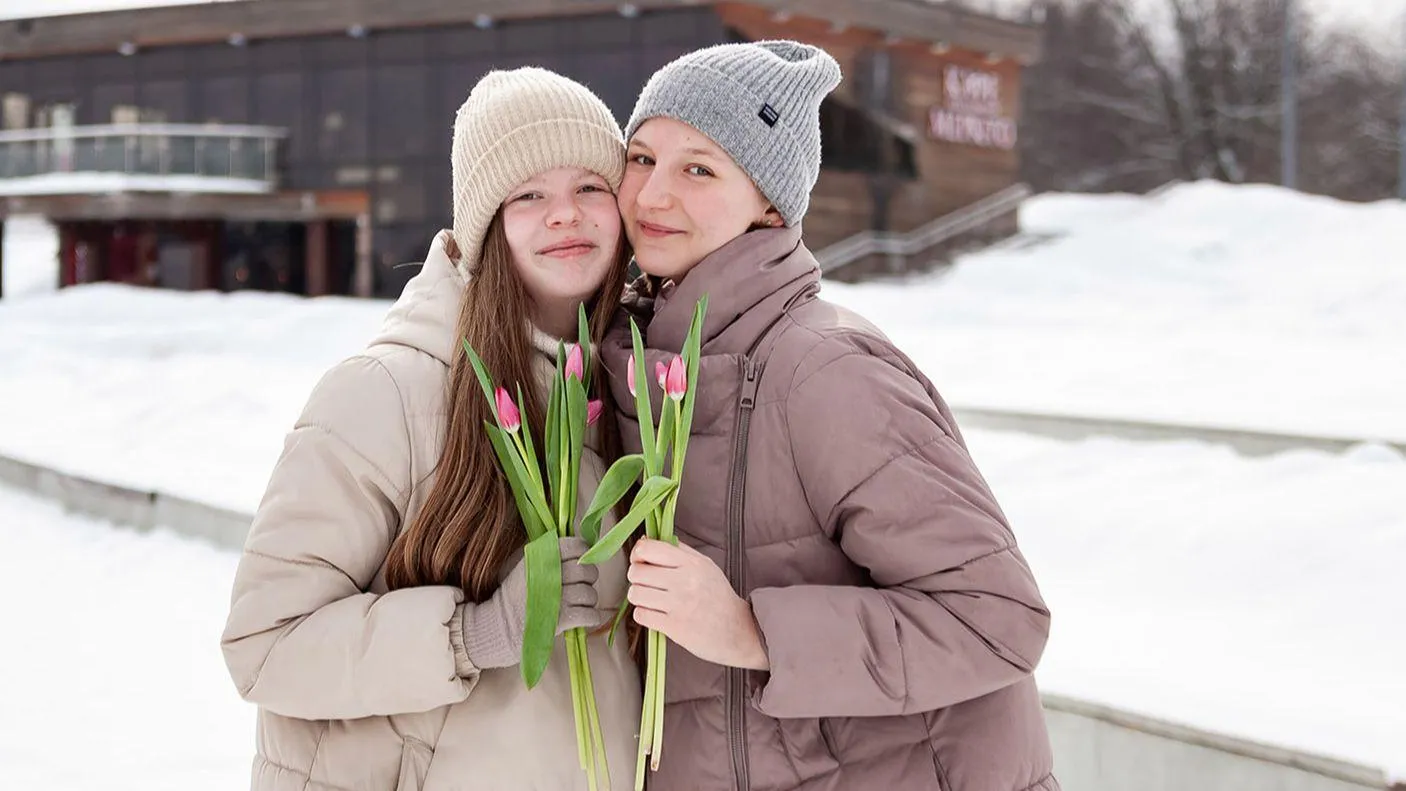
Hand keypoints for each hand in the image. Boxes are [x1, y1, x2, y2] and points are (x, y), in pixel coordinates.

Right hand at [461, 536, 610, 669]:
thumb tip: (579, 550)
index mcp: (542, 557)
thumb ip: (549, 556)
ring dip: (588, 600)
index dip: (583, 553)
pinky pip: (590, 614)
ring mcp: (557, 597)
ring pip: (590, 593)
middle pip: (587, 571)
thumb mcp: (526, 566)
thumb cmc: (514, 595)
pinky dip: (592, 617)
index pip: (575, 546)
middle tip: (580, 585)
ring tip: (578, 604)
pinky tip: (583, 618)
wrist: (498, 625)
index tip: (580, 561)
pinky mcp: (561, 619)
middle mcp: (551, 574)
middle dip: (589, 578)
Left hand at [627, 538, 769, 670]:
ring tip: (651, 599)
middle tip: (646, 583)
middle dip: (636, 578)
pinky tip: (656, 613)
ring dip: (639, 597)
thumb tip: (647, 540)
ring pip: (635, 594)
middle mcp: (684, 581)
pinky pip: (641, 615)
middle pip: (636, 572)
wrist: (738, 630)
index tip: (641, 561)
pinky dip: (644, 615)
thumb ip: (678, 551)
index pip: (648, 549)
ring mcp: (679, 605)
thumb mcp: (705, 565)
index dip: (637, 554)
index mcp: (691, 563)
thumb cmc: (719, 597)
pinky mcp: (674, 627)